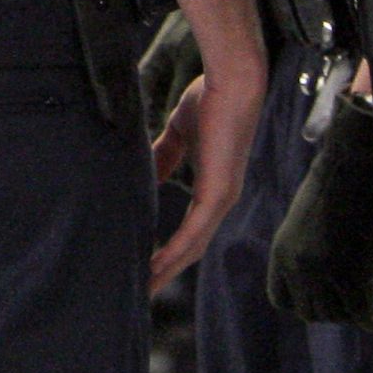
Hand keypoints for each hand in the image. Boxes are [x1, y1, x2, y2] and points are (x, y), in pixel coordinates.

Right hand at [149, 41, 267, 293]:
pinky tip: (155, 266)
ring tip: (143, 288)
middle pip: (192, 248)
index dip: (170, 250)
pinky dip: (174, 251)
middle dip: (167, 270)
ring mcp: (222, 199)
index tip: (146, 266)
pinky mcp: (218, 193)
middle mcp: (221, 200)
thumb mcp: (180, 132)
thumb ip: (165, 155)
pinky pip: (194, 232)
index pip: (191, 230)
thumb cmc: (209, 99)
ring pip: (193, 247)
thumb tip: (145, 173)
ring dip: (168, 269)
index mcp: (214, 187)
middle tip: (142, 291)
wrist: (230, 81)